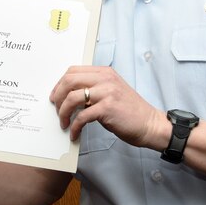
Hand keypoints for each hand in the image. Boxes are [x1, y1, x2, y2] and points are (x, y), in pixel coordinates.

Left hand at [49, 66, 167, 148]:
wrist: (149, 123)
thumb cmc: (129, 111)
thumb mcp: (110, 92)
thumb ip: (93, 89)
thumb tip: (68, 95)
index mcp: (104, 72)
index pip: (73, 71)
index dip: (59, 84)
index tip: (55, 97)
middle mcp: (105, 79)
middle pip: (69, 81)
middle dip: (58, 97)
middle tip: (56, 110)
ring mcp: (107, 92)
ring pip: (72, 98)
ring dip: (63, 113)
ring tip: (64, 123)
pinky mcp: (108, 108)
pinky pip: (81, 117)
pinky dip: (75, 127)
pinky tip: (75, 134)